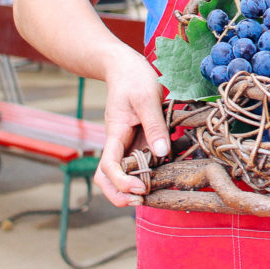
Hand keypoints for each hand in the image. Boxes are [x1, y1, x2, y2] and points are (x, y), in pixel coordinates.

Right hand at [93, 48, 168, 206]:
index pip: (108, 167)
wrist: (124, 67)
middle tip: (142, 201)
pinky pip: (137, 162)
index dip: (120, 182)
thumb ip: (154, 125)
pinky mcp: (136, 140)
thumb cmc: (134, 78)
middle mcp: (118, 143)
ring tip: (151, 194)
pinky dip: (145, 173)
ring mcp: (126, 143)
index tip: (139, 189)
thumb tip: (162, 153)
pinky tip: (161, 175)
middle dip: (119, 194)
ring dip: (130, 188)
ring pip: (120, 173)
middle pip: (107, 178)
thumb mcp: (147, 98)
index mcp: (115, 134)